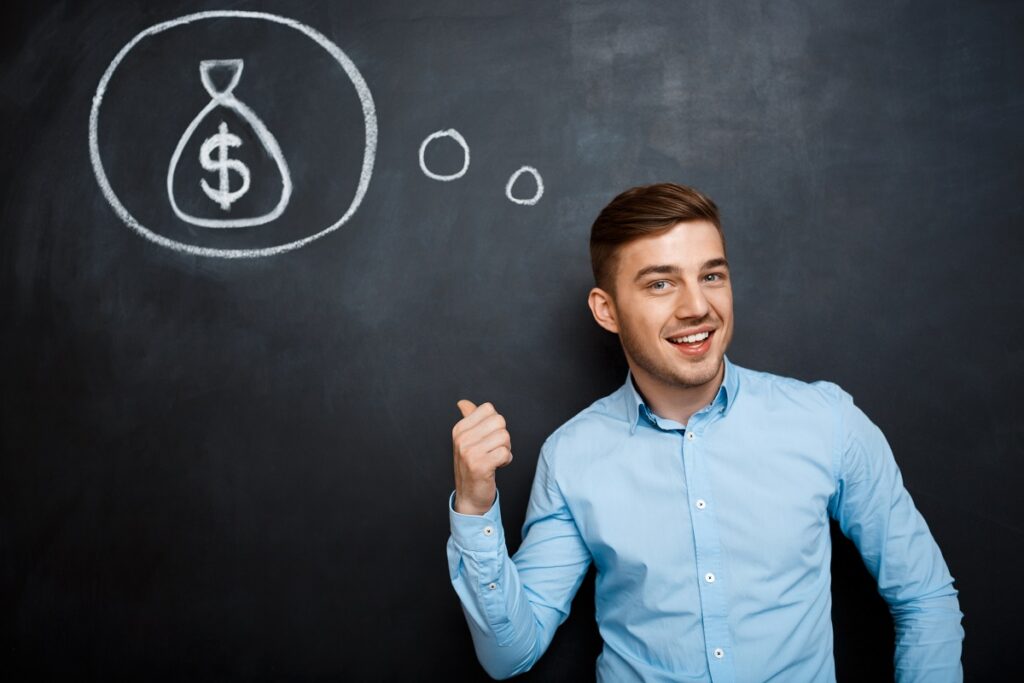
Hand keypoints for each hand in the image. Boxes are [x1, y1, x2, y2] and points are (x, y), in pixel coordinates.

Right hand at [452, 400, 513, 515]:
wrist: (469, 496)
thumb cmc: (472, 465)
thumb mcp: (467, 440)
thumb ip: (469, 419)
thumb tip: (463, 403)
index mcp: (459, 429)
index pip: (488, 409)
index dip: (494, 423)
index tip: (487, 437)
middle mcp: (462, 439)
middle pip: (499, 421)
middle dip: (502, 436)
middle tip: (493, 449)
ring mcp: (469, 452)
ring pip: (504, 437)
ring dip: (505, 449)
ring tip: (494, 458)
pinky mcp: (480, 466)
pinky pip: (505, 453)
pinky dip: (506, 460)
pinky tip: (497, 466)